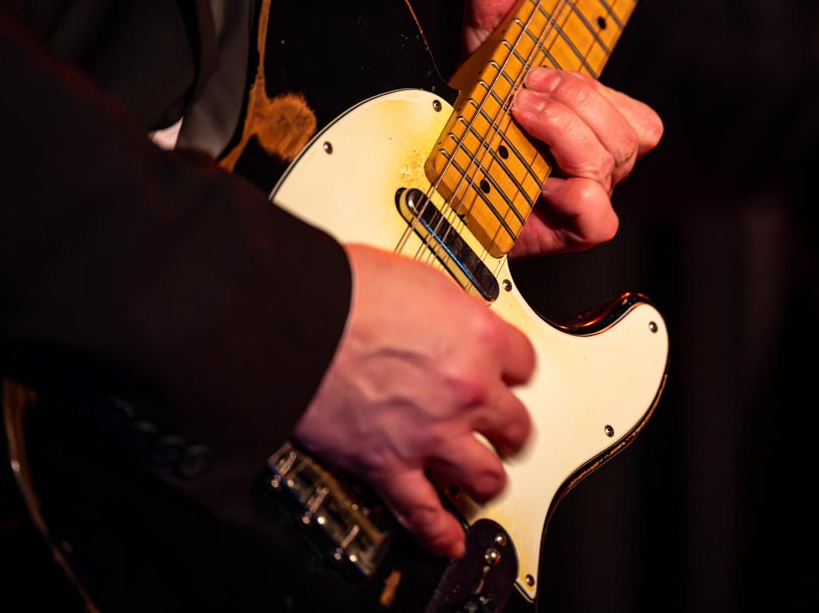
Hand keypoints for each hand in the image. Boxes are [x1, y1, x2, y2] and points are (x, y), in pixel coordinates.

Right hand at [294, 244, 534, 558]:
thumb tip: (449, 323)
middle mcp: (466, 389)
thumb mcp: (418, 280)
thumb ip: (447, 313)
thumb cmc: (344, 291)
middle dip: (507, 427)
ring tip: (480, 477)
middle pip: (515, 424)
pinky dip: (439, 533)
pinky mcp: (389, 465)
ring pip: (486, 476)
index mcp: (477, 337)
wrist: (295, 319)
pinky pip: (424, 513)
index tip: (505, 374)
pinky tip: (449, 539)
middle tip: (500, 428)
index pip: (524, 364)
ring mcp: (431, 433)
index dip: (512, 370)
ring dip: (486, 478)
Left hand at [462, 0, 663, 257]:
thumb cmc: (471, 133)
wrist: (434, 194)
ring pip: (612, 161)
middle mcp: (598, 166)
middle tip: (521, 91)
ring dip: (566, 132)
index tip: (540, 67)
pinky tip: (539, 182)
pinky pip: (598, 217)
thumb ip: (494, 16)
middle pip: (629, 132)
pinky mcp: (568, 234)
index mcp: (593, 129)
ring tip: (519, 120)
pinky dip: (574, 193)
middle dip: (576, 100)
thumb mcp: (479, 67)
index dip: (595, 87)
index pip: (634, 112)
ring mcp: (586, 199)